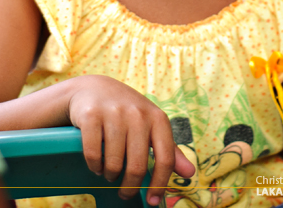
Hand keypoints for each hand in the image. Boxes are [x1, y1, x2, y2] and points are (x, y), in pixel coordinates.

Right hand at [67, 75, 194, 205]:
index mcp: (157, 118)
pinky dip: (95, 166)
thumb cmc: (127, 110)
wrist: (94, 87)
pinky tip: (96, 165)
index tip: (152, 201)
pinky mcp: (91, 115)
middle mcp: (138, 114)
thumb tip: (190, 173)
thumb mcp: (151, 123)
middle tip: (125, 192)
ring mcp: (114, 113)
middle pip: (137, 166)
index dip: (160, 185)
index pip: (165, 159)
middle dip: (130, 187)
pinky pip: (94, 154)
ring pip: (114, 163)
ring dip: (110, 176)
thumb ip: (170, 148)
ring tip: (109, 174)